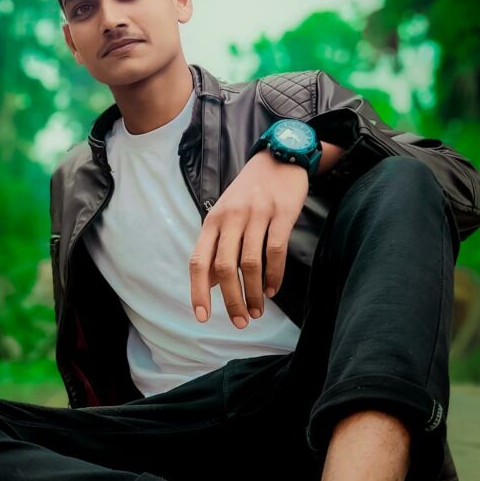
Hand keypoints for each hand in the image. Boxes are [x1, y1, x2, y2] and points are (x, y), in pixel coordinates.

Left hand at [189, 149, 308, 328]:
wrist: (279, 158)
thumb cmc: (249, 193)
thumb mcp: (226, 216)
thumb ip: (216, 247)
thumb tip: (209, 285)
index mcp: (212, 220)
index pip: (198, 261)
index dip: (198, 291)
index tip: (202, 317)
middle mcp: (230, 217)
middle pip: (224, 267)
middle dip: (231, 300)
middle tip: (241, 321)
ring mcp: (256, 215)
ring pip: (249, 263)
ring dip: (253, 293)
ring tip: (258, 311)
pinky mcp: (281, 214)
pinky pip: (275, 251)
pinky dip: (274, 275)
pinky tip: (273, 290)